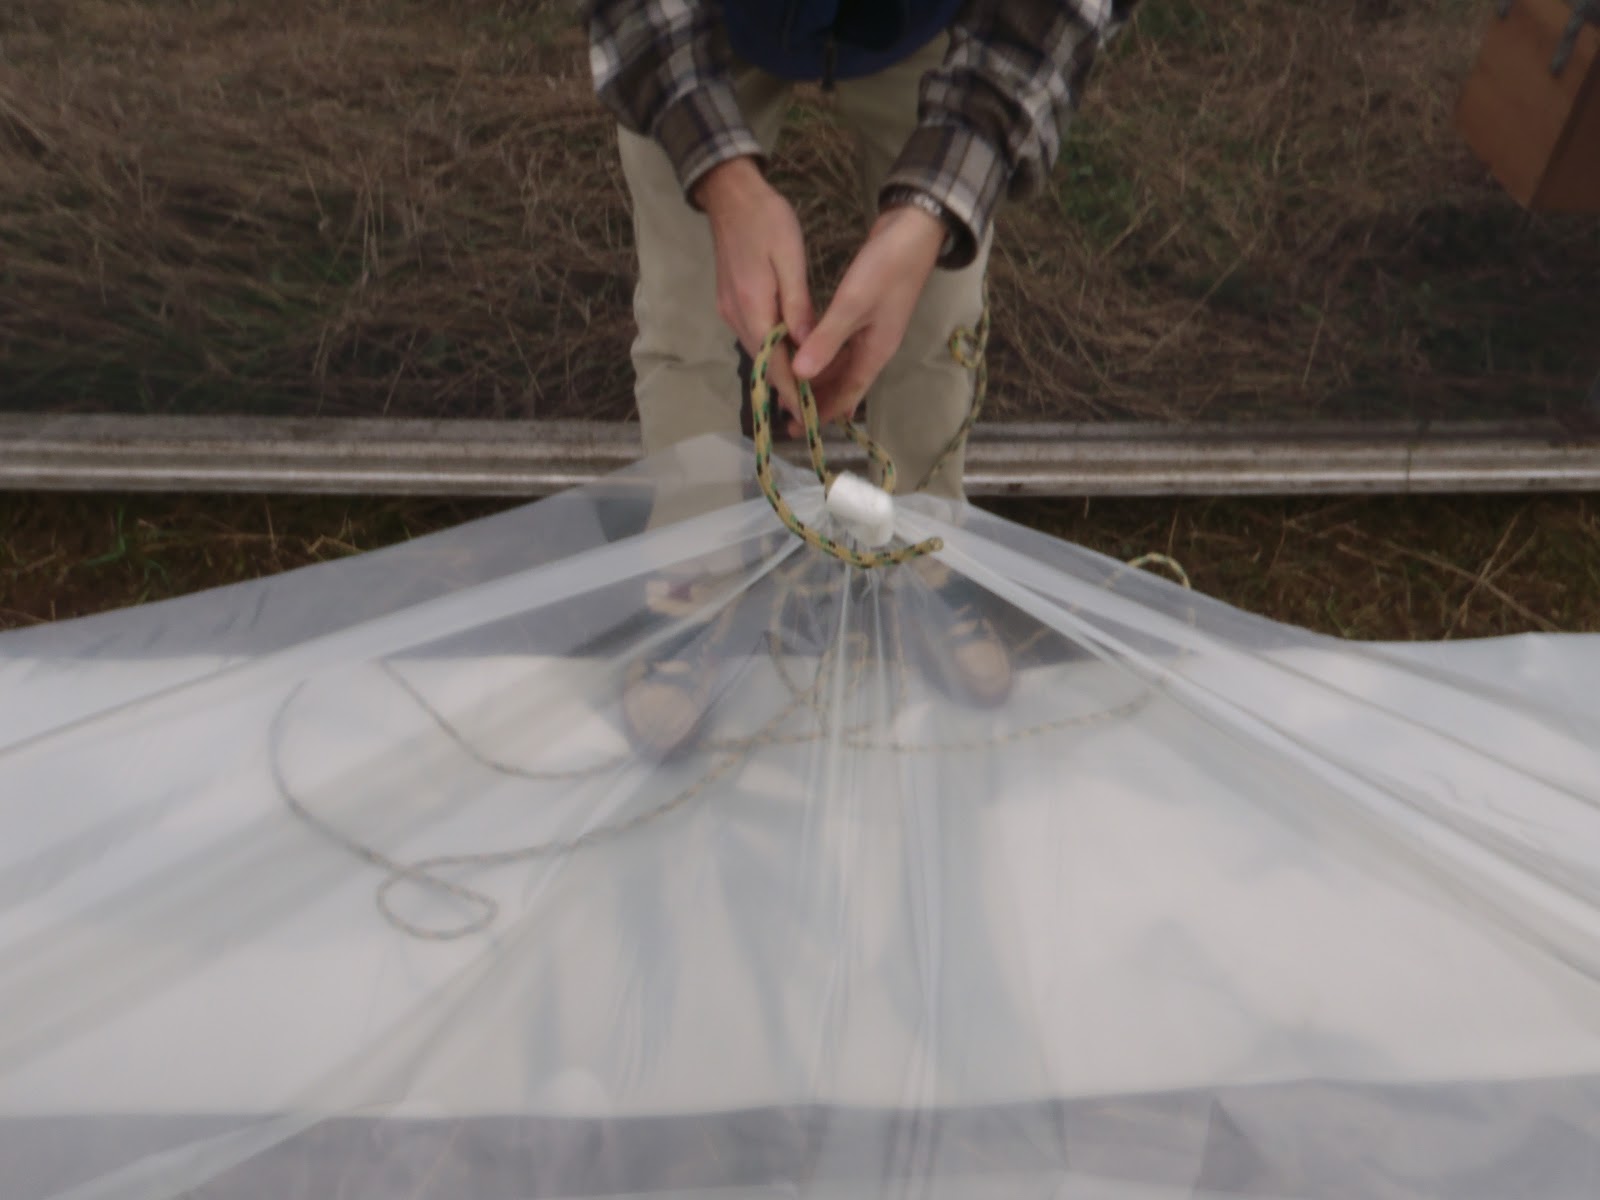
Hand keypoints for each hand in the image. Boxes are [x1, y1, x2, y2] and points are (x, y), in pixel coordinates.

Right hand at [693, 158, 813, 429]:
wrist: (730, 196)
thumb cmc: (766, 220)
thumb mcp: (790, 259)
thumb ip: (798, 304)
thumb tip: (806, 344)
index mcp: (753, 307)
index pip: (773, 364)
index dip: (792, 392)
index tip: (809, 416)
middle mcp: (736, 316)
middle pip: (764, 364)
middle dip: (787, 389)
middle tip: (813, 412)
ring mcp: (730, 310)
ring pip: (757, 352)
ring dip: (780, 372)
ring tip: (807, 391)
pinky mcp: (731, 303)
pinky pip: (754, 336)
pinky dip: (772, 352)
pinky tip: (789, 355)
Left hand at [790, 204, 945, 428]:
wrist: (914, 229)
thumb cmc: (887, 267)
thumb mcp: (853, 304)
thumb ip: (826, 340)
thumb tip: (800, 374)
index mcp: (875, 351)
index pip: (846, 394)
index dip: (822, 412)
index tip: (798, 428)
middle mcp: (874, 347)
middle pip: (843, 384)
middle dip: (817, 400)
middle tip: (786, 414)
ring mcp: (870, 331)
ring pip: (840, 365)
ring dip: (818, 378)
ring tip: (791, 389)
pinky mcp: (864, 314)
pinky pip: (840, 346)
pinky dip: (823, 354)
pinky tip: (806, 354)